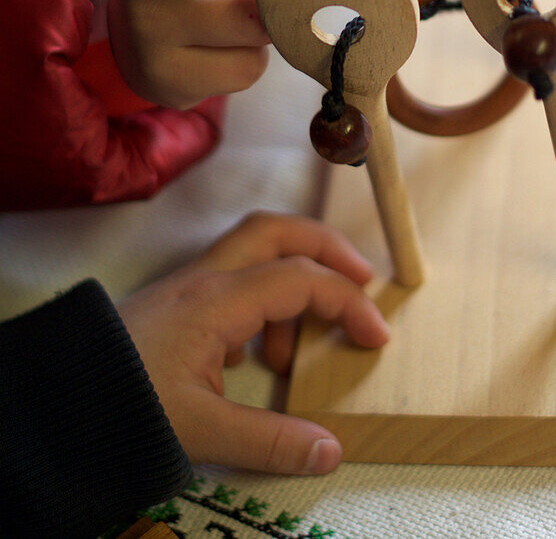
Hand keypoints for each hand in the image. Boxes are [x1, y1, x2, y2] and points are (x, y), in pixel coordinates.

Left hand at [117, 211, 388, 473]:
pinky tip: (251, 359)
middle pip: (276, 230)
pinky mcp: (177, 304)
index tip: (375, 336)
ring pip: (254, 252)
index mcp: (217, 301)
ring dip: (291, 284)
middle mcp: (206, 280)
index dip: (348, 301)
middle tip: (363, 278)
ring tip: (291, 359)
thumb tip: (330, 450)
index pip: (300, 278)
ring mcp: (189, 287)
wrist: (55, 399)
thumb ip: (268, 440)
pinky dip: (260, 307)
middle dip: (327, 247)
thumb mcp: (198, 430)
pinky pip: (233, 282)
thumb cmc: (122, 404)